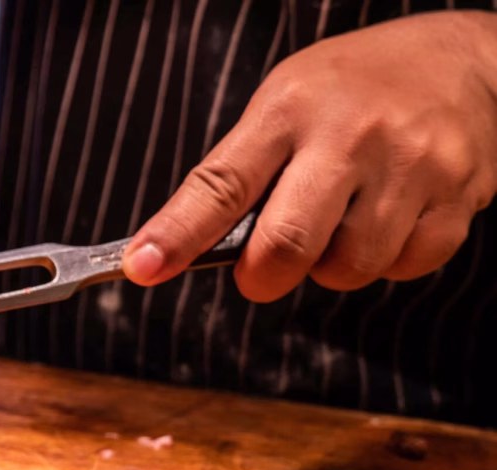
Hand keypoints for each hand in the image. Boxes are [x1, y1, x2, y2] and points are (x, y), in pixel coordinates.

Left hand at [122, 11, 496, 301]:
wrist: (459, 59)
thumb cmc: (349, 89)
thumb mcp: (282, 103)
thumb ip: (239, 172)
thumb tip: (183, 248)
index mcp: (289, 110)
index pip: (220, 184)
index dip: (177, 234)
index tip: (142, 267)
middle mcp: (350, 136)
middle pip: (287, 244)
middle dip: (261, 277)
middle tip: (259, 272)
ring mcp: (411, 166)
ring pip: (348, 268)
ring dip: (330, 267)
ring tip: (338, 223)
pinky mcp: (460, 196)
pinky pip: (406, 266)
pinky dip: (387, 261)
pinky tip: (388, 219)